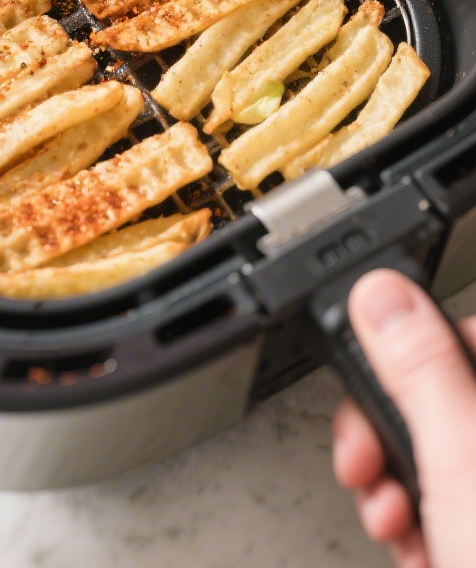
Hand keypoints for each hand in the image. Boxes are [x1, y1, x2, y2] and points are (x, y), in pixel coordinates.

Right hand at [333, 271, 475, 567]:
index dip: (417, 348)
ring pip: (440, 459)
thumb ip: (420, 365)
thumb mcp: (463, 456)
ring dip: (398, 485)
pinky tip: (416, 549)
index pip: (468, 334)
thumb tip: (384, 292)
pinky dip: (419, 528)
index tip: (376, 371)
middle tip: (368, 453)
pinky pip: (447, 509)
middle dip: (393, 430)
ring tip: (393, 515)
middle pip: (446, 402)